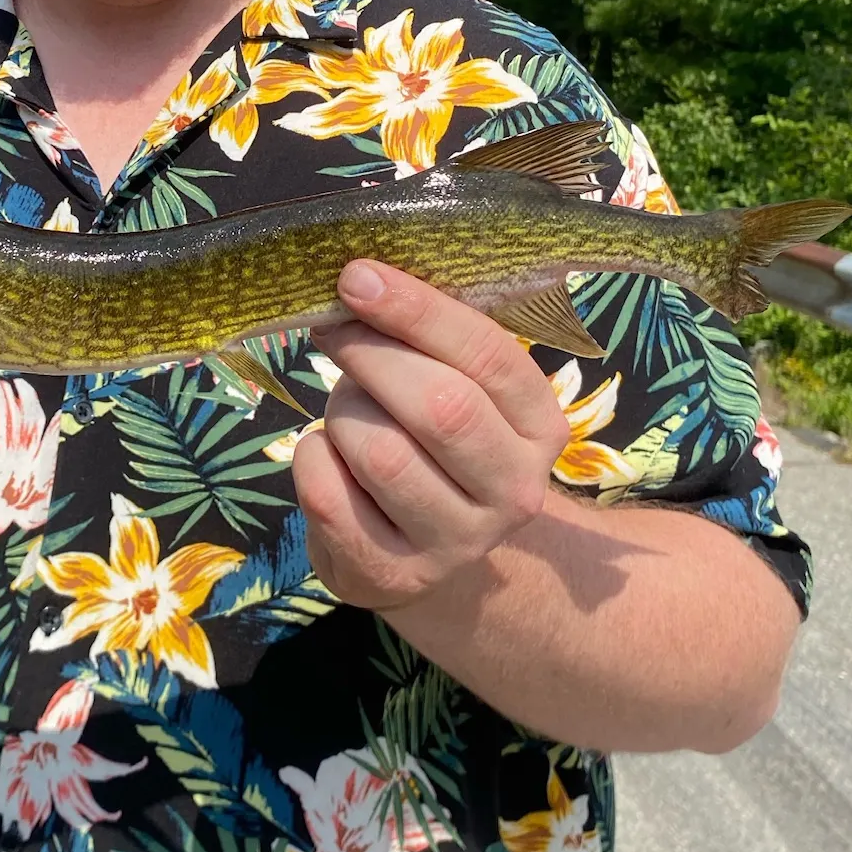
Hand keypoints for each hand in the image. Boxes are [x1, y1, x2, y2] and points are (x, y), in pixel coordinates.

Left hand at [292, 261, 570, 610]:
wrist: (421, 551)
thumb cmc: (432, 445)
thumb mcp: (455, 388)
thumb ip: (427, 342)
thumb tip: (359, 280)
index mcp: (540, 428)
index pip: (486, 356)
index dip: (416, 310)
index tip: (356, 276)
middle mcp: (513, 492)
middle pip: (438, 406)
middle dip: (371, 355)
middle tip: (333, 330)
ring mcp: (455, 542)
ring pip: (379, 451)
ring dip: (343, 413)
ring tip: (346, 411)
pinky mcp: (391, 574)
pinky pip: (327, 493)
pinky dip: (311, 457)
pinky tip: (327, 455)